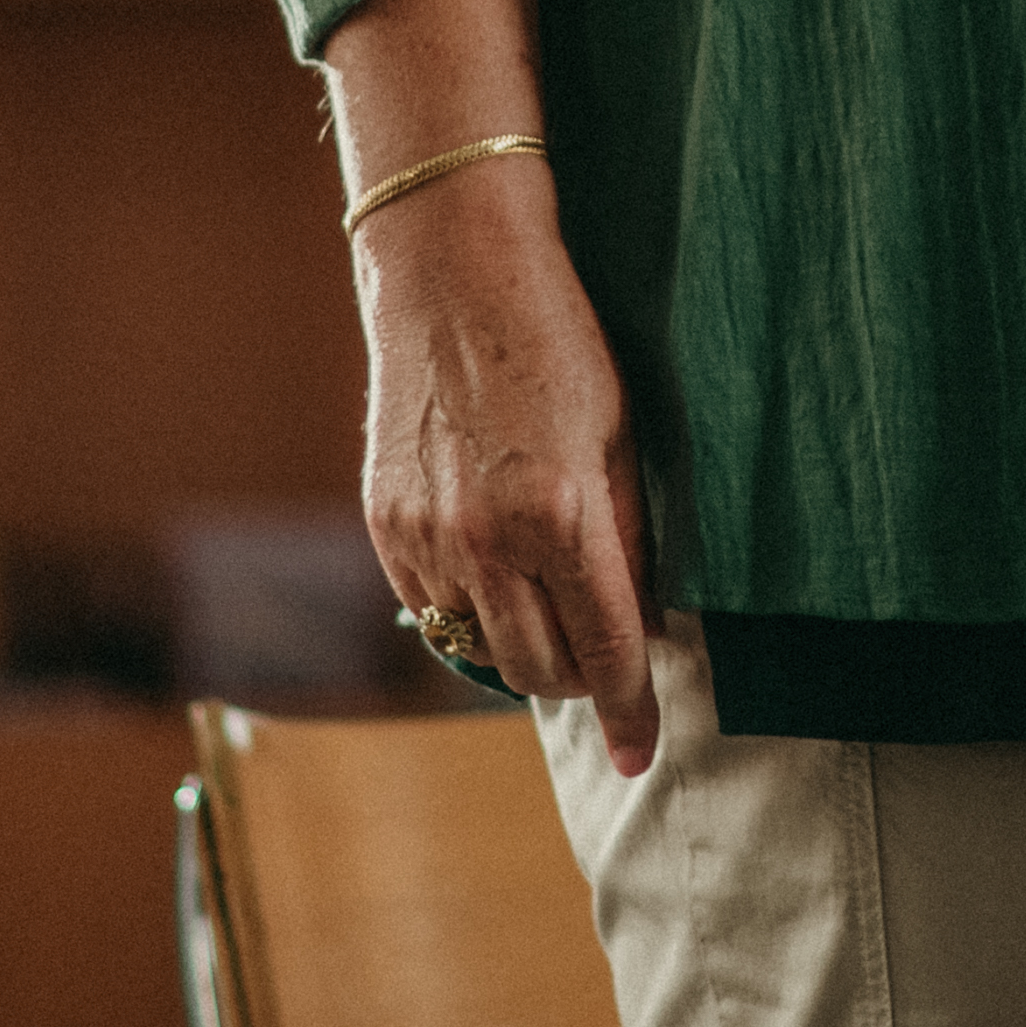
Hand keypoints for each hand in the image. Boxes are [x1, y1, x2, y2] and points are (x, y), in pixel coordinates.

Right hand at [355, 164, 662, 771]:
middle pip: (538, 670)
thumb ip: (627, 538)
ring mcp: (424, 538)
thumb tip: (641, 623)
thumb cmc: (557, 341)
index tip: (642, 755)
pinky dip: (469, 605)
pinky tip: (493, 562)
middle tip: (603, 658)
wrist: (452, 271)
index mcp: (561, 515)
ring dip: (521, 644)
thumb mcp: (620, 434)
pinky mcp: (383, 525)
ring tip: (548, 602)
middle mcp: (486, 540)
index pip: (605, 650)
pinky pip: (431, 607)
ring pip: (480, 647)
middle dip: (579, 679)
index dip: (630, 709)